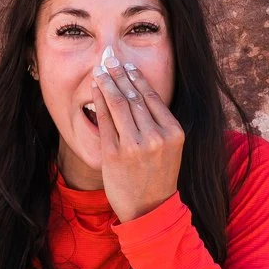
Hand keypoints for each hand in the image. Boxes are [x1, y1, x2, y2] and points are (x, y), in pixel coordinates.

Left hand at [89, 54, 184, 222]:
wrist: (149, 210)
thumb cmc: (158, 177)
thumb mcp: (169, 148)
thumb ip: (159, 123)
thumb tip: (139, 92)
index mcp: (173, 133)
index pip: (152, 97)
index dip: (137, 78)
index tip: (128, 65)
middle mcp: (155, 137)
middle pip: (134, 97)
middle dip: (120, 74)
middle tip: (109, 58)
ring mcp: (134, 145)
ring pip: (118, 104)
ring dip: (108, 82)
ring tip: (100, 69)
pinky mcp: (114, 154)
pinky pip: (105, 120)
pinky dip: (99, 101)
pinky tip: (95, 89)